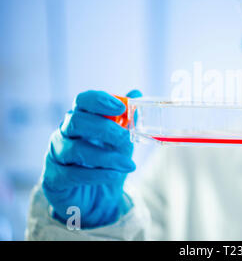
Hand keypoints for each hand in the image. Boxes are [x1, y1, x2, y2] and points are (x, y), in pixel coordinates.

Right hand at [42, 89, 141, 227]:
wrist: (95, 200)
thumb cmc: (106, 164)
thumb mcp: (121, 141)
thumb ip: (127, 120)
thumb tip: (137, 93)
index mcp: (81, 118)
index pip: (83, 101)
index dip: (100, 101)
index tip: (121, 108)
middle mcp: (64, 133)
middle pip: (76, 121)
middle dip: (104, 128)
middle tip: (126, 138)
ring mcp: (55, 155)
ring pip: (75, 149)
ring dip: (106, 156)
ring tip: (129, 164)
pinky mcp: (53, 178)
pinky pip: (72, 174)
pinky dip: (97, 174)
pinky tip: (115, 175)